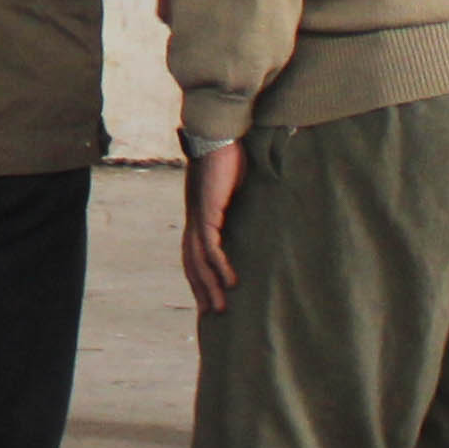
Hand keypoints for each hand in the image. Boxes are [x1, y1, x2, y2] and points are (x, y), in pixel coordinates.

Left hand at [180, 141, 244, 314]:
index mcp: (199, 214)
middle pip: (191, 263)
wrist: (218, 133)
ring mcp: (198, 216)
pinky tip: (230, 282)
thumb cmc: (229, 154)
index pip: (193, 253)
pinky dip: (219, 266)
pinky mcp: (207, 212)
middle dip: (200, 289)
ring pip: (199, 261)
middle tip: (211, 314)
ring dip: (209, 286)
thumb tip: (257, 206)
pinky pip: (211, 247)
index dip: (199, 276)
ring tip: (222, 308)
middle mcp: (194, 219)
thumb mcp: (236, 185)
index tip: (207, 297)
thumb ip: (240, 200)